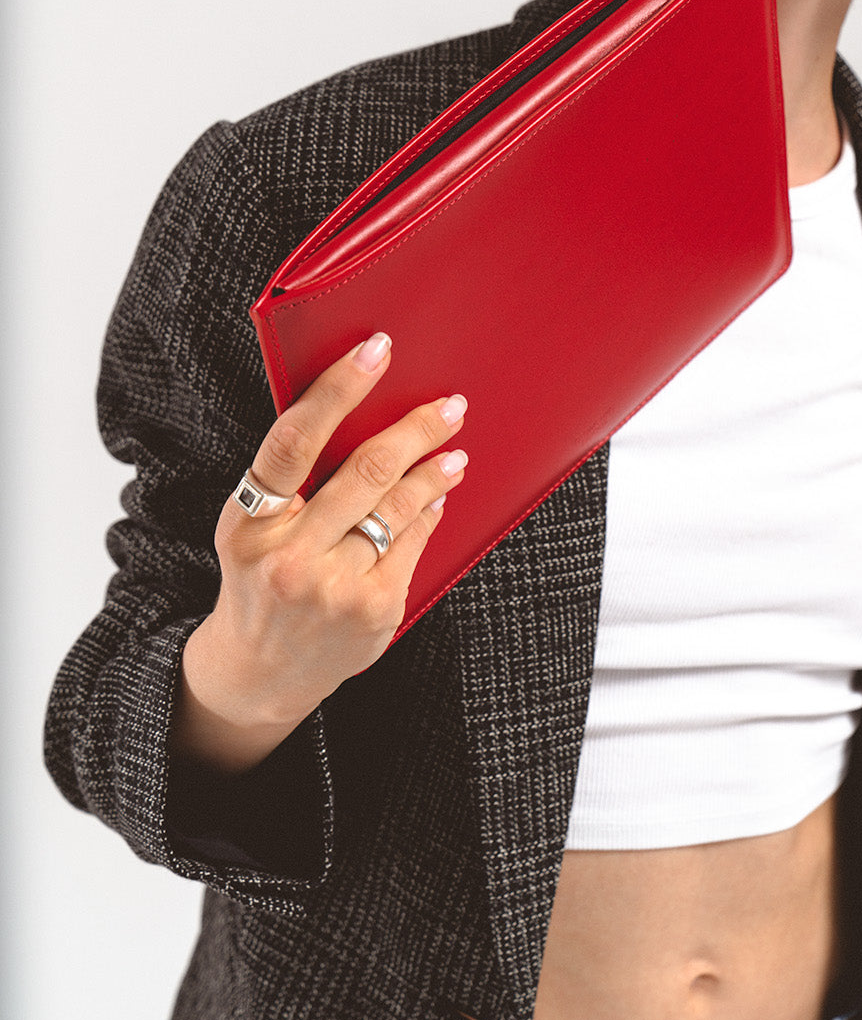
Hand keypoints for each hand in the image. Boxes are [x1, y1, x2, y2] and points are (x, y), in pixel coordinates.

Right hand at [172, 333, 466, 771]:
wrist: (261, 669)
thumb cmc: (260, 577)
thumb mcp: (251, 526)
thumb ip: (289, 477)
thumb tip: (363, 412)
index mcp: (249, 522)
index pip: (295, 440)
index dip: (338, 389)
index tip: (376, 350)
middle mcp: (289, 556)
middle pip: (365, 471)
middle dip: (414, 429)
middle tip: (447, 404)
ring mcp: (334, 588)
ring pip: (398, 506)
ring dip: (434, 469)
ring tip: (453, 447)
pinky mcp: (374, 611)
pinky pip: (413, 543)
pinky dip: (427, 512)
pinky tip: (437, 496)